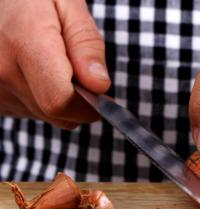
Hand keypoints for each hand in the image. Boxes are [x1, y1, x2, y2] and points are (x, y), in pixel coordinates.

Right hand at [0, 0, 109, 128]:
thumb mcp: (69, 4)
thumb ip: (86, 44)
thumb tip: (98, 85)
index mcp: (23, 41)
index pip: (60, 100)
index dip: (87, 103)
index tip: (98, 89)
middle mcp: (1, 70)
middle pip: (56, 112)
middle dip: (78, 101)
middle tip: (77, 69)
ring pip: (46, 116)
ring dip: (61, 99)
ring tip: (51, 64)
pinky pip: (31, 112)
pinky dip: (42, 98)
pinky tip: (35, 72)